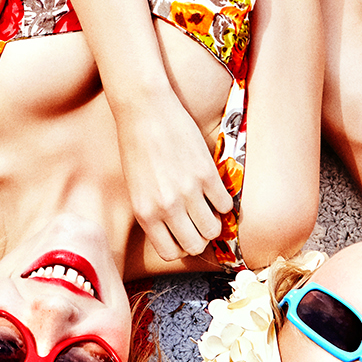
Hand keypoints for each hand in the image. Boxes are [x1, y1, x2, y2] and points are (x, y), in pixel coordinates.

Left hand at [115, 93, 233, 262]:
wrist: (144, 110)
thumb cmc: (135, 146)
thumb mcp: (136, 187)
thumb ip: (153, 212)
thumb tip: (176, 230)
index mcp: (146, 213)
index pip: (170, 252)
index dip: (180, 246)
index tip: (183, 233)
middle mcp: (167, 207)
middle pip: (195, 246)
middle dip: (199, 238)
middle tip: (199, 222)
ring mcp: (189, 191)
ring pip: (214, 229)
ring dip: (214, 222)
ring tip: (208, 207)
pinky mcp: (207, 174)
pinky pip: (225, 204)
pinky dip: (223, 202)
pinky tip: (214, 189)